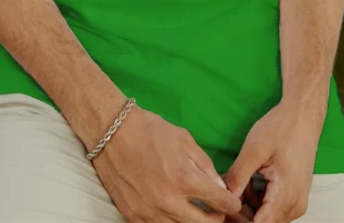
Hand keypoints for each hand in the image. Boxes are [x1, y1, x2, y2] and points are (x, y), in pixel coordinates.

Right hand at [92, 105, 243, 221]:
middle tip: (217, 211)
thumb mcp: (183, 139)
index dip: (231, 203)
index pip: (220, 202)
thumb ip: (205, 165)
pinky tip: (172, 211)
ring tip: (195, 212)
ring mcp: (149, 212)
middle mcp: (168, 200)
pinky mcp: (133, 216)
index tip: (233, 202)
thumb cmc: (148, 129)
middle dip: (216, 218)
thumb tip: (219, 187)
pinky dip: (169, 222)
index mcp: (184, 178)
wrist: (110, 131)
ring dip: (192, 221)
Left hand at [220, 101, 320, 221]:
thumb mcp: (254, 150)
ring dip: (249, 207)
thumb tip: (223, 197)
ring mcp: (296, 202)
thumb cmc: (281, 128)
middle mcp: (295, 205)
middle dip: (241, 214)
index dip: (238, 220)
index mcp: (286, 195)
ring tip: (237, 183)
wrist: (303, 115)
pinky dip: (258, 201)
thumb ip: (238, 177)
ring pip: (267, 217)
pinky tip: (248, 182)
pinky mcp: (294, 196)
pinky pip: (273, 208)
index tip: (223, 209)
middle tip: (224, 193)